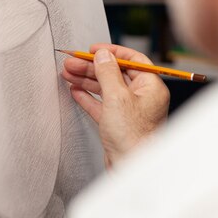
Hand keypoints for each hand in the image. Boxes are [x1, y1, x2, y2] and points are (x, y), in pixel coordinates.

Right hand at [61, 43, 169, 167]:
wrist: (131, 168)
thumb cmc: (133, 137)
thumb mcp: (117, 97)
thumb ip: (108, 72)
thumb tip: (103, 55)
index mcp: (151, 87)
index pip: (133, 60)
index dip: (112, 53)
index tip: (94, 49)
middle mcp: (142, 97)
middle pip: (115, 74)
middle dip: (92, 67)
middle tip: (72, 62)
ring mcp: (129, 111)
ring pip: (106, 89)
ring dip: (87, 80)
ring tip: (67, 73)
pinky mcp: (117, 124)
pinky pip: (101, 105)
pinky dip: (88, 97)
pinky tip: (75, 91)